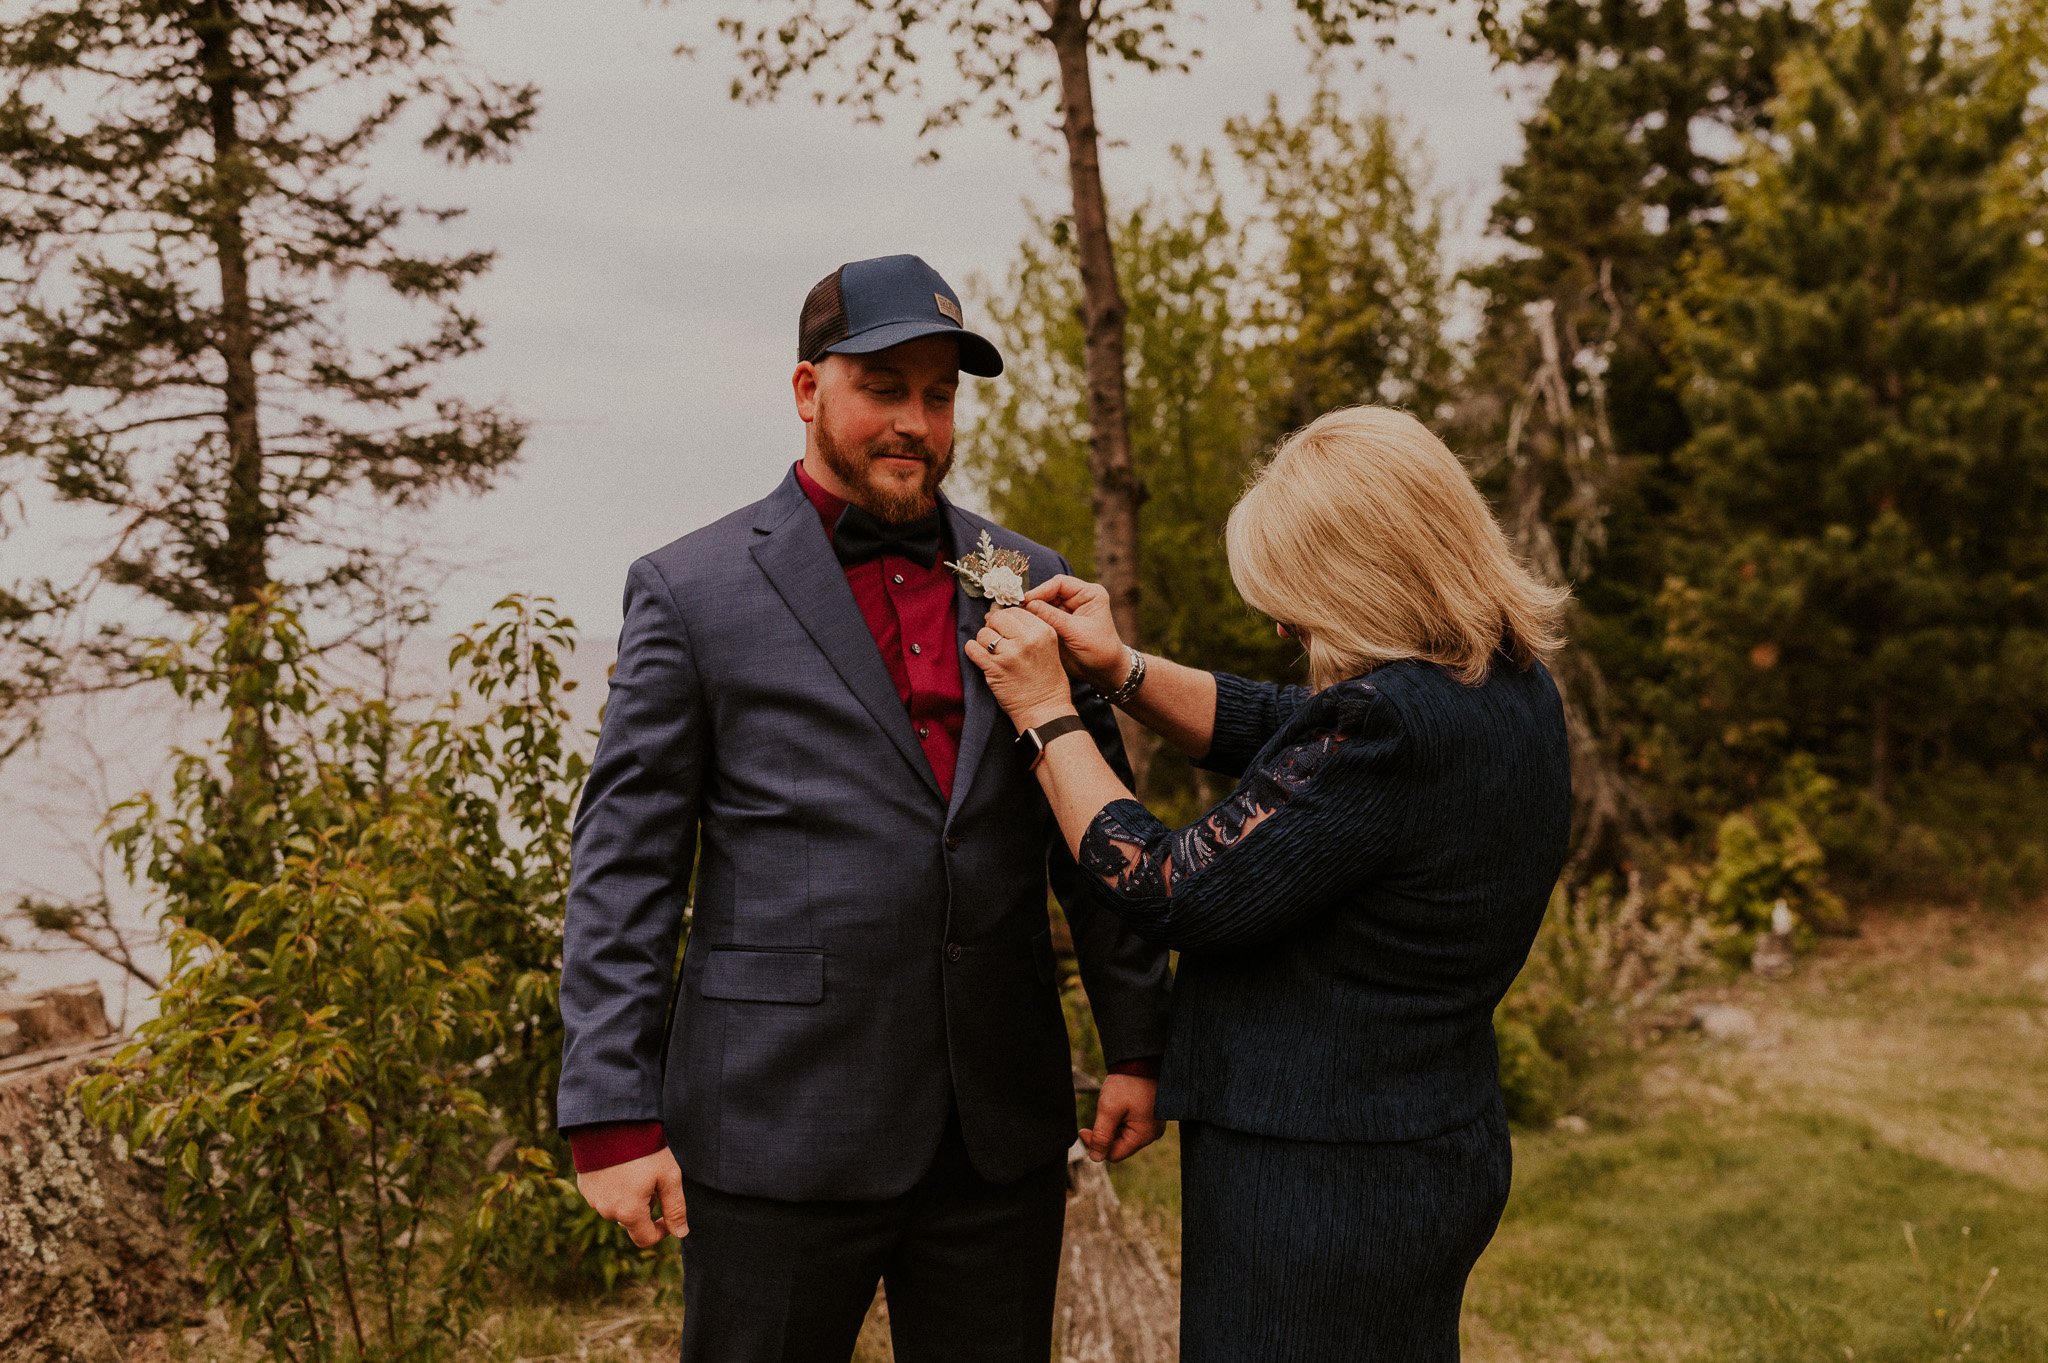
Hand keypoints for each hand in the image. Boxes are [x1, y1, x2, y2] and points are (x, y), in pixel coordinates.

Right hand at [575, 1146, 686, 1246]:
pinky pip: (603, 1194)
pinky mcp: (584, 1186)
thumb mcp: (668, 1177)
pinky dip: (613, 1186)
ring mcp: (592, 1199)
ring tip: (636, 1168)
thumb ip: (676, 1208)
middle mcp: (607, 1211)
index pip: (646, 1239)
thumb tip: (681, 1233)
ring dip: (628, 1197)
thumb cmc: (644, 1150)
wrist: (611, 1123)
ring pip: (617, 1207)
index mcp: (629, 1213)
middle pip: (631, 1221)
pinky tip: (620, 1165)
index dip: (661, 1230)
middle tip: (653, 1179)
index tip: (668, 1214)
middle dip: (645, 1207)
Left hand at [965, 606, 1077, 730]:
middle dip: (993, 627)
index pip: (1015, 611)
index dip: (1006, 619)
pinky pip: (972, 649)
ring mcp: (1010, 653)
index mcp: (1043, 631)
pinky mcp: (995, 668)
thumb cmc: (1047, 681)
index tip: (1004, 629)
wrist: (1045, 710)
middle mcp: (1027, 639)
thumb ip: (1027, 629)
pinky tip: (979, 657)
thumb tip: (995, 612)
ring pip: (983, 633)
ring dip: (983, 642)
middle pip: (998, 618)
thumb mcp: (1048, 647)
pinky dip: (972, 651)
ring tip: (991, 653)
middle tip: (996, 641)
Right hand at [1021, 575, 1126, 690]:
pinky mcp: (1060, 623)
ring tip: (1016, 617)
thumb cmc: (1099, 651)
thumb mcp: (1076, 632)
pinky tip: (1023, 625)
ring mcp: (1068, 611)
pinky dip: (1033, 620)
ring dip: (1031, 611)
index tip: (1026, 601)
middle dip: (1034, 600)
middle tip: (1016, 610)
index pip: (1060, 583)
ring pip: (1044, 604)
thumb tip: (1028, 604)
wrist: (1104, 672)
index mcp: (1089, 594)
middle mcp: (1078, 598)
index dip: (1041, 590)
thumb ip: (1053, 617)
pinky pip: (1043, 617)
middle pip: (1049, 592)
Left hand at [1079, 1072, 1163, 1162]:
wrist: (1141, 1060)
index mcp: (1145, 1135)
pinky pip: (1130, 1126)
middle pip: (1119, 1146)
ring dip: (1112, 1126)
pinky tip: (1117, 1105)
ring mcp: (1152, 1126)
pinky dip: (1119, 1120)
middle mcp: (1152, 1134)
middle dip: (1105, 1133)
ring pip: (1123, 1136)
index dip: (1096, 1145)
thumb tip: (1095, 1158)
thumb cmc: (1127, 1083)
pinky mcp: (1149, 1117)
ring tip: (1110, 1106)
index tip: (1082, 1130)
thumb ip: (1101, 1136)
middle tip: (1098, 1114)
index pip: (1114, 1154)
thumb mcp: (1109, 1109)